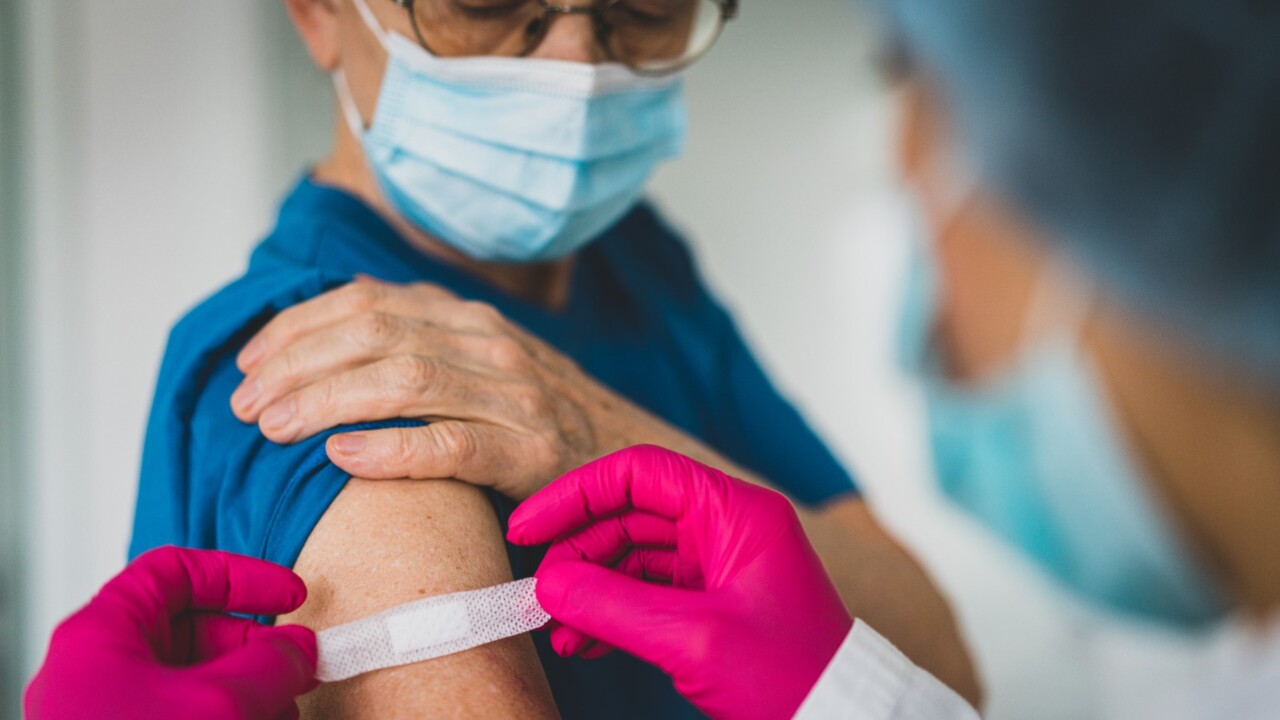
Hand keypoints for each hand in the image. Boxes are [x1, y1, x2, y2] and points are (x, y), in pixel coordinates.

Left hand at [25, 547, 318, 719]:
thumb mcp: (221, 703)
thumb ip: (271, 662)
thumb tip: (300, 648)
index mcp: (101, 638)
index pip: (174, 573)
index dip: (239, 576)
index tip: (290, 596)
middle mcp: (99, 675)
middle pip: (189, 632)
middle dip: (254, 648)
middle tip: (297, 667)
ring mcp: (111, 718)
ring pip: (193, 683)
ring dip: (249, 692)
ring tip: (286, 713)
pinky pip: (186, 718)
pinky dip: (231, 719)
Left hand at [230, 277, 659, 499]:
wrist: (629, 456)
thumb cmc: (536, 417)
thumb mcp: (479, 361)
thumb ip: (419, 340)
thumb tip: (330, 326)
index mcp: (467, 317)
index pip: (365, 301)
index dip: (296, 327)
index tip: (247, 361)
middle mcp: (489, 343)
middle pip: (374, 333)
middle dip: (296, 364)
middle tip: (243, 404)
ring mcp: (514, 394)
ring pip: (403, 381)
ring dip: (324, 401)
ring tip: (271, 428)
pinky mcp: (532, 451)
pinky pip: (452, 444)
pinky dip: (391, 448)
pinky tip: (343, 457)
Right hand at [507, 446, 852, 719]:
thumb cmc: (793, 677)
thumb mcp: (696, 639)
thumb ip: (615, 607)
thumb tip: (549, 585)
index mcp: (735, 512)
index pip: (640, 474)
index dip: (578, 493)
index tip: (529, 526)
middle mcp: (725, 529)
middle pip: (629, 515)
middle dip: (578, 552)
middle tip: (540, 592)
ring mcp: (717, 567)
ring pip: (631, 558)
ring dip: (588, 589)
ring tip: (556, 626)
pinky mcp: (710, 605)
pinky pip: (645, 594)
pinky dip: (610, 614)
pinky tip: (581, 641)